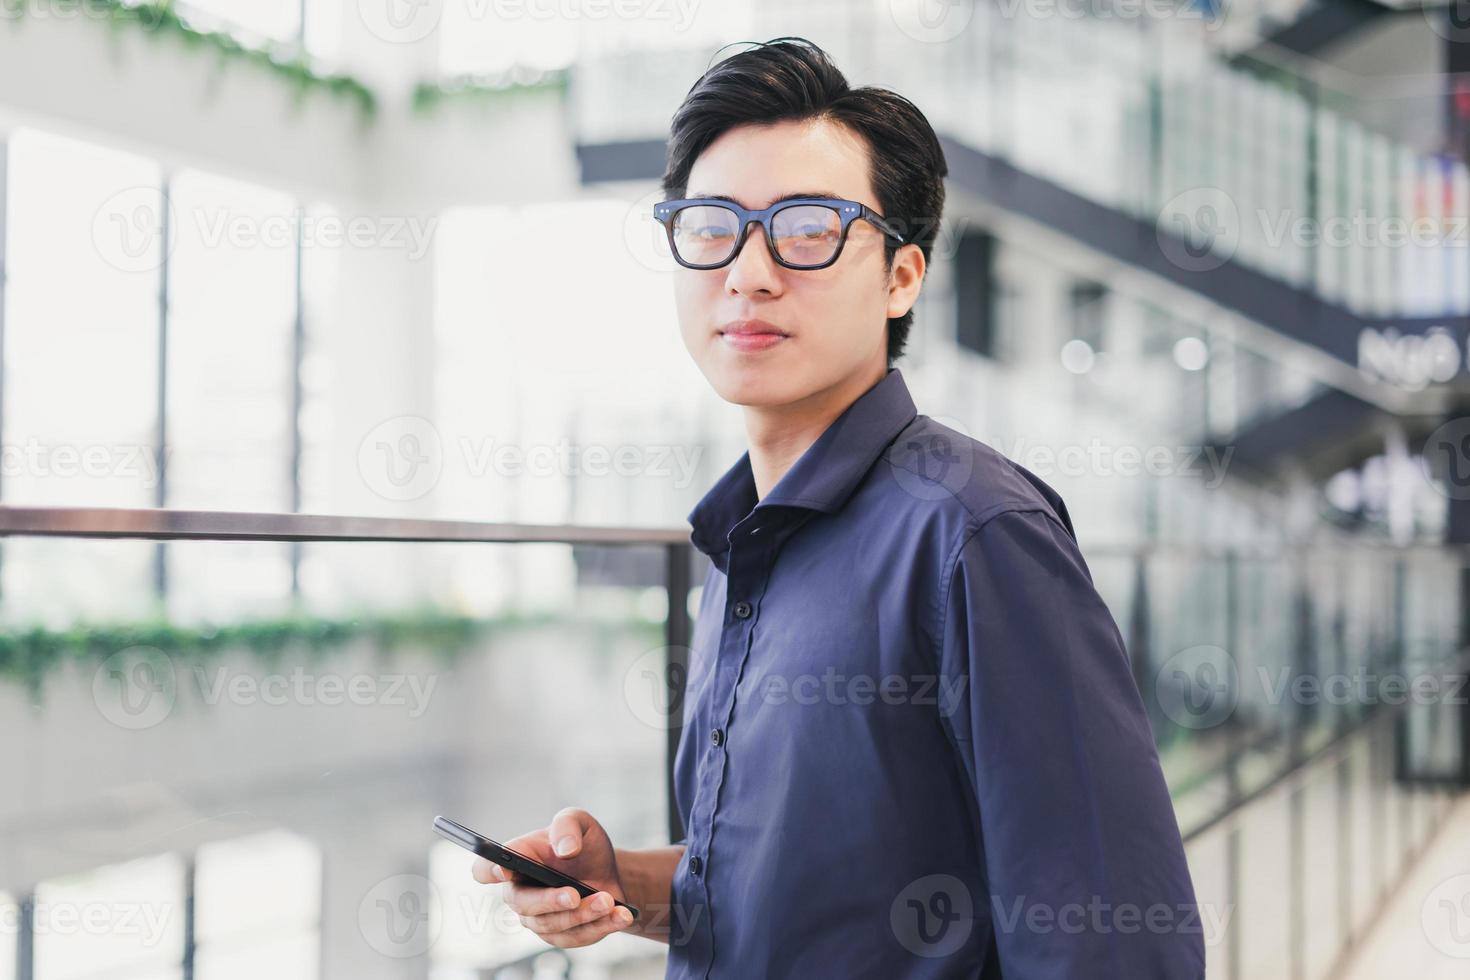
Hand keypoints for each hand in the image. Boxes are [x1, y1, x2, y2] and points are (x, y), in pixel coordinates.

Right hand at [471, 806, 636, 947]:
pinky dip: (602, 926)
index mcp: (517, 859)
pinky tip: (620, 915)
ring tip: (608, 900)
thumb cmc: (584, 845)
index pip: (485, 868)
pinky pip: (577, 937)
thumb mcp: (579, 821)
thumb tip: (564, 849)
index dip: (489, 871)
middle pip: (522, 904)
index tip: (504, 869)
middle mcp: (521, 892)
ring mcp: (539, 918)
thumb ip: (567, 826)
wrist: (611, 871)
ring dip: (583, 914)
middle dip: (549, 901)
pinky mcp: (562, 935)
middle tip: (574, 894)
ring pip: (553, 925)